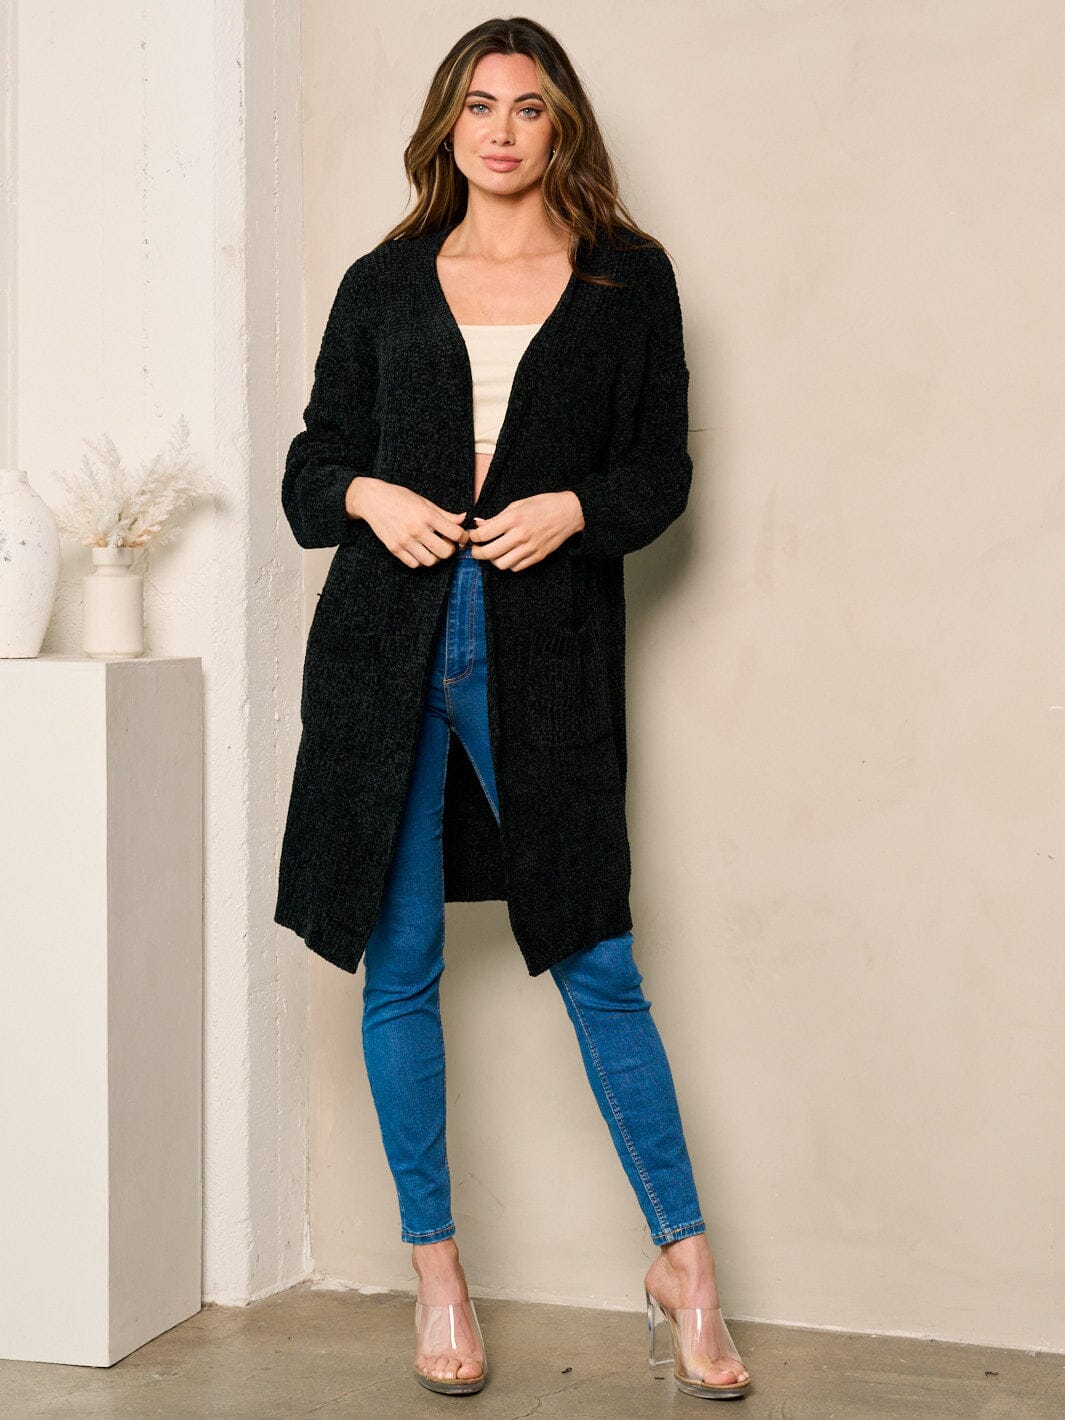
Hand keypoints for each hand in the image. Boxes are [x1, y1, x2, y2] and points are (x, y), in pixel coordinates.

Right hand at [345, 476, 469, 566]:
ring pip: (430, 561)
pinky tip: (421, 550)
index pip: (455, 534)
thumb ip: (445, 514)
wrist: (372, 500)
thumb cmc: (399, 497)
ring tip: (433, 547)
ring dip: (435, 556)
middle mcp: (416, 530)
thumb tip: (463, 519)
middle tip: (447, 542)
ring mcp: (404, 541)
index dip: (463, 537)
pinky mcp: (394, 549)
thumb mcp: (424, 502)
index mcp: (427, 515)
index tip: (462, 536)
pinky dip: (420, 560)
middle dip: (450, 549)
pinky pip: (414, 564)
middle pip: (445, 552)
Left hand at [467, 492, 583, 570]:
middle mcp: (521, 535)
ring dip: (492, 560)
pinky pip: (515, 567)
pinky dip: (508, 563)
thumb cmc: (543, 505)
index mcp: (514, 518)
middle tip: (475, 550)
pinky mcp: (537, 557)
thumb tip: (479, 524)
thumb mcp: (518, 504)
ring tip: (492, 553)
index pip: (484, 533)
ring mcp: (530, 548)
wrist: (569, 513)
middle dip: (477, 553)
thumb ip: (497, 517)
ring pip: (501, 564)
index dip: (474, 537)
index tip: (473, 536)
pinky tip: (507, 555)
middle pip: (489, 553)